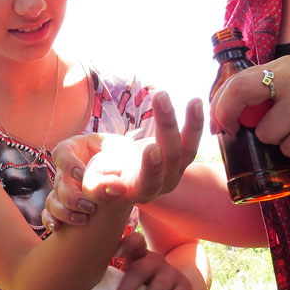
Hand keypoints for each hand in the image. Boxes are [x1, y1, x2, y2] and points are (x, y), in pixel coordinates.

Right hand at [42, 92, 202, 229]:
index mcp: (138, 191)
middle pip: (171, 159)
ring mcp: (175, 171)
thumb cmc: (100, 176)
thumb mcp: (91, 183)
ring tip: (192, 100)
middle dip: (167, 128)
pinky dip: (196, 121)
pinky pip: (192, 140)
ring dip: (190, 123)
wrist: (116, 175)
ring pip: (187, 149)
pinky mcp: (182, 157)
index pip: (149, 181)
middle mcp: (162, 184)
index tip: (151, 148)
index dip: (151, 167)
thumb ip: (98, 187)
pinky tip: (197, 101)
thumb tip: (116, 188)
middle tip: (161, 98)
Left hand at [107, 233, 193, 289]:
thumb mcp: (129, 284)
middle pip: (140, 269)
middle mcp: (156, 260)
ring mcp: (172, 272)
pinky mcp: (185, 287)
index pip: (134, 242)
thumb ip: (116, 284)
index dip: (125, 245)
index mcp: (139, 256)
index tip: (116, 256)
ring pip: (158, 287)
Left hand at [209, 56, 289, 158]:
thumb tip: (239, 113)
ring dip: (280, 141)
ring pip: (266, 134)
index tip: (219, 122)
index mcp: (286, 67)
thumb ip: (277, 89)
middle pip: (239, 98)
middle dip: (229, 119)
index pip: (237, 80)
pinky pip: (289, 149)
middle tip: (232, 133)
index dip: (220, 104)